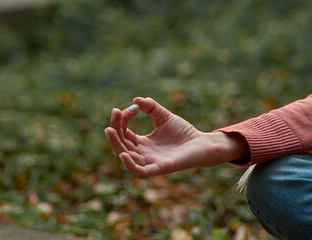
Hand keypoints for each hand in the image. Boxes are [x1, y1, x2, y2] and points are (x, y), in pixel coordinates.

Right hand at [105, 97, 248, 177]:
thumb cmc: (184, 132)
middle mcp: (143, 153)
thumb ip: (151, 107)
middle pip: (122, 144)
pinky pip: (140, 172)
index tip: (132, 107)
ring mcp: (150, 162)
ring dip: (116, 144)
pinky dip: (130, 164)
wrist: (202, 143)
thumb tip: (136, 100)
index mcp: (143, 143)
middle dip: (115, 129)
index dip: (122, 120)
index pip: (124, 133)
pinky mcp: (160, 168)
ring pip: (126, 157)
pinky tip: (123, 153)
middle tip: (115, 112)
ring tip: (110, 130)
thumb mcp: (164, 116)